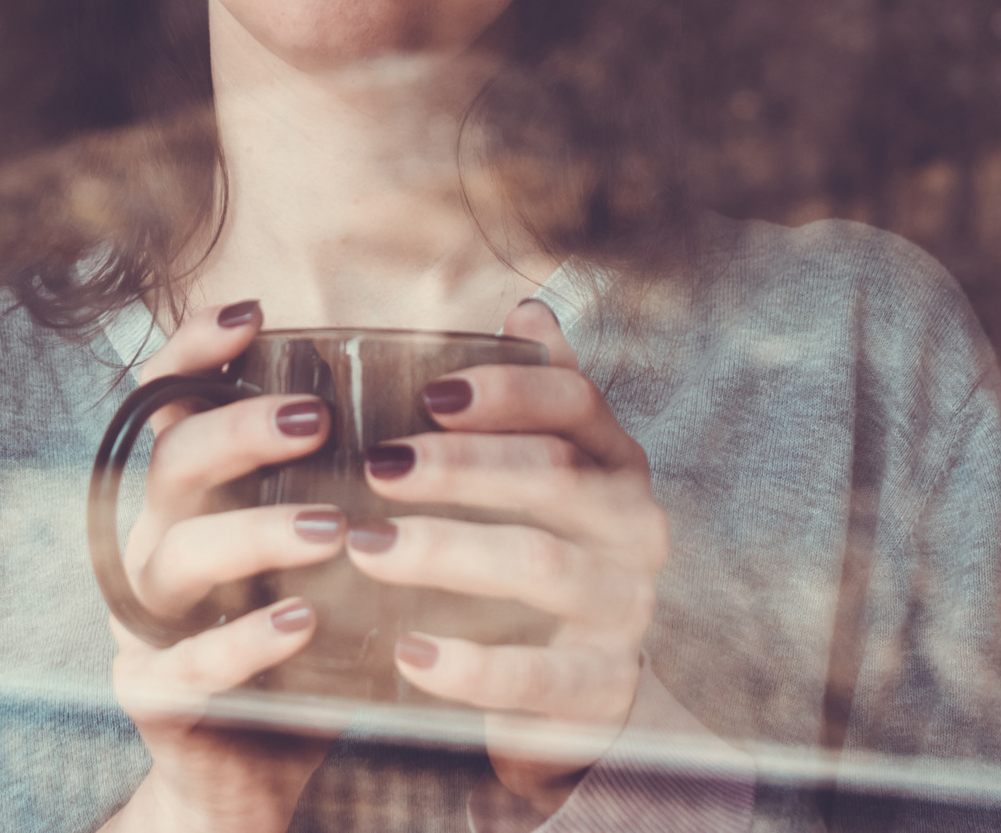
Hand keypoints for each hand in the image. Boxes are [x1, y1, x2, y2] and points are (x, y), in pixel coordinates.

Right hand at [101, 303, 351, 832]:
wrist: (257, 777)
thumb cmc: (314, 644)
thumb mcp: (341, 553)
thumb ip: (383, 471)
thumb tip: (488, 356)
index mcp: (192, 497)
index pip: (171, 403)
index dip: (196, 352)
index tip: (254, 315)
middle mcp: (157, 544)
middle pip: (168, 464)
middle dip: (236, 431)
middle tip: (314, 421)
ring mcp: (145, 623)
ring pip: (174, 557)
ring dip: (252, 535)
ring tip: (331, 531)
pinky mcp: (155, 698)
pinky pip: (186, 664)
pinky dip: (242, 642)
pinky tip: (301, 626)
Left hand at [349, 296, 670, 817]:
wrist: (585, 691)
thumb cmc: (547, 558)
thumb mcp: (546, 479)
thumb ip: (533, 400)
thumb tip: (526, 309)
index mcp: (616, 461)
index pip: (577, 403)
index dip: (508, 391)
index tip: (429, 395)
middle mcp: (634, 525)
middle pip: (551, 475)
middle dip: (458, 467)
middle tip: (375, 467)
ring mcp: (626, 607)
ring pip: (539, 562)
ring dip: (445, 551)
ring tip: (366, 548)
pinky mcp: (603, 687)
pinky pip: (537, 676)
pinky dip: (470, 666)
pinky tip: (409, 651)